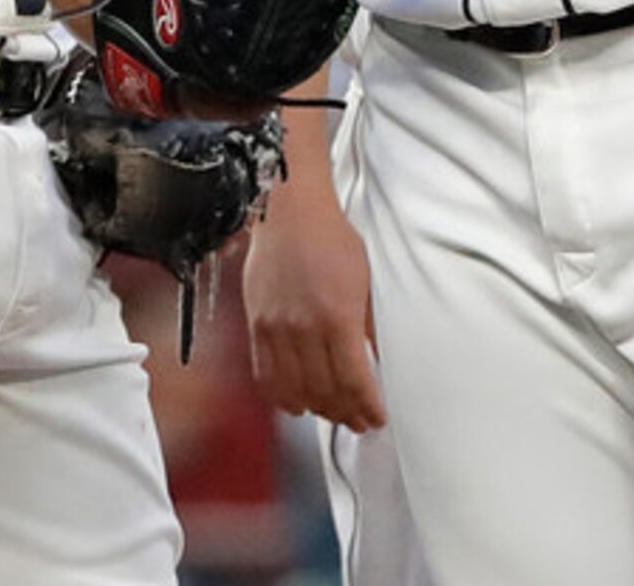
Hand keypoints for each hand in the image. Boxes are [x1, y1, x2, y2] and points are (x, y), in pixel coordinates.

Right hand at [244, 175, 386, 430]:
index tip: (376, 417)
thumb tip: (377, 362)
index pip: (354, 382)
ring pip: (295, 389)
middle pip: (325, 392)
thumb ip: (369, 327)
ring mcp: (276, 327)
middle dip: (346, 414)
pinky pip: (265, 374)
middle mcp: (304, 327)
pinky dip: (281, 396)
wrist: (290, 212)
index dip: (367, 408)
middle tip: (358, 421)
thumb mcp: (366, 282)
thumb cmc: (330, 238)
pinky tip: (295, 402)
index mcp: (337, 317)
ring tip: (332, 414)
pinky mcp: (256, 324)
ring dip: (317, 410)